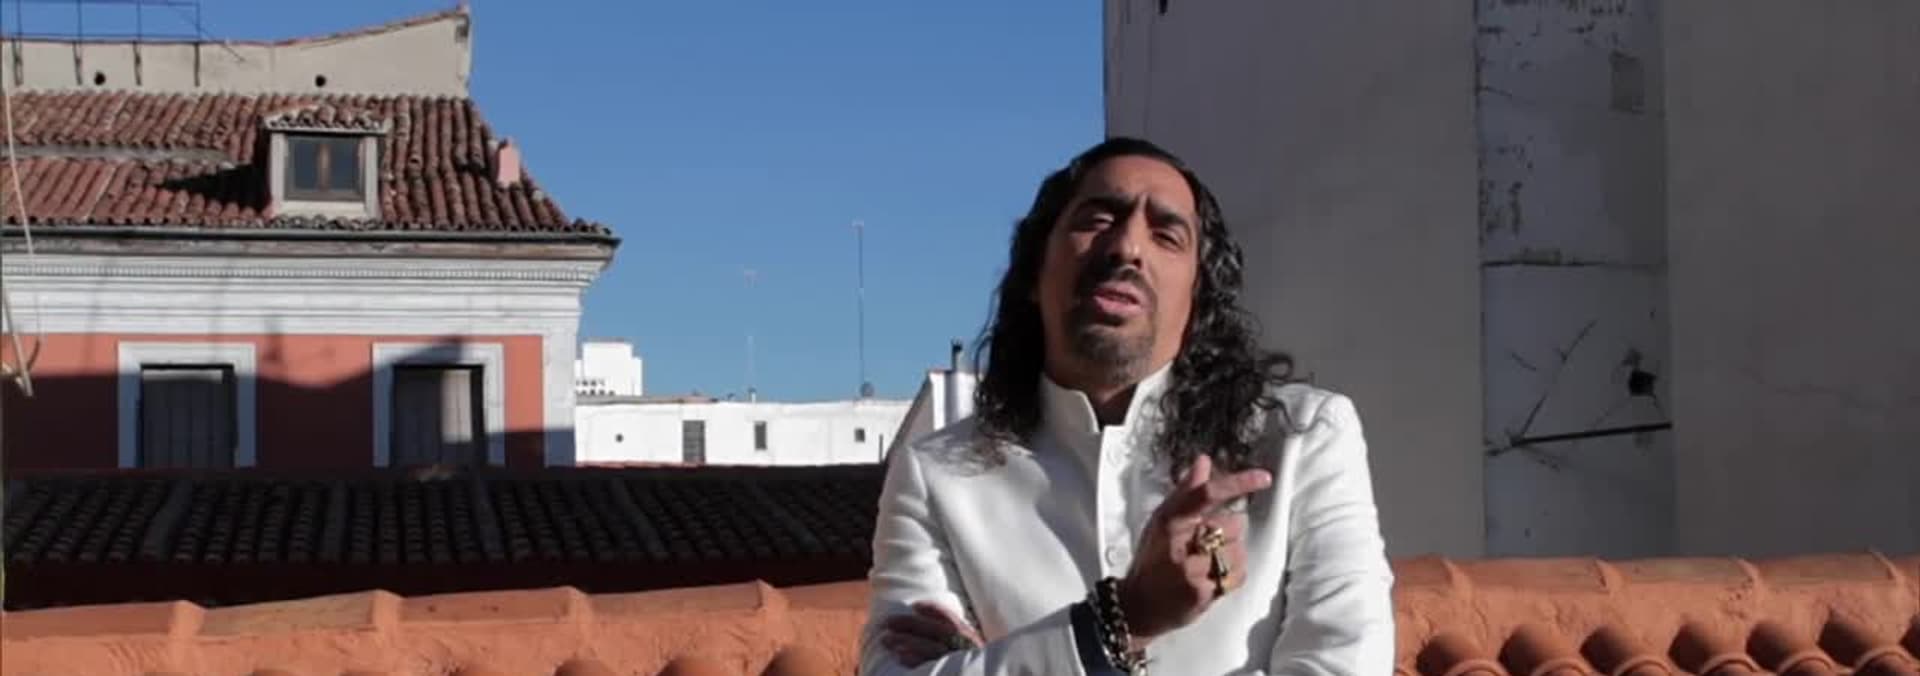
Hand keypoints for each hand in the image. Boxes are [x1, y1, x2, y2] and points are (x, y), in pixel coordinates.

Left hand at [880, 601, 982, 666]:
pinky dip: (916, 660)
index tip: (916, 606)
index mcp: (975, 645)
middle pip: (939, 632)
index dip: (935, 611)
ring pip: (933, 649)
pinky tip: (900, 657)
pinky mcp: (950, 673)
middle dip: (913, 624)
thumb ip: (961, 644)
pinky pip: (933, 667)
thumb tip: (931, 634)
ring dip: (909, 642)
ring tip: (888, 640)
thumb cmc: (976, 671)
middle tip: (889, 622)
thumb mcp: (972, 655)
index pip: (954, 622)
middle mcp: (970, 653)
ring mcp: (960, 665)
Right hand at [1118, 453, 1270, 642]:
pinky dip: (1231, 576)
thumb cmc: (1152, 561)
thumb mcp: (1162, 521)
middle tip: (1207, 543)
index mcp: (1170, 520)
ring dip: (1230, 556)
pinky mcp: (1202, 592)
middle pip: (1233, 524)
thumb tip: (1203, 462)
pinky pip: (1237, 575)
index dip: (1237, 483)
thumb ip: (1186, 491)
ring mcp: (1191, 569)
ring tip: (1208, 563)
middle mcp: (1180, 543)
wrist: (1138, 606)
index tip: (1262, 477)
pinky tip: (1212, 577)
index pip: (1207, 494)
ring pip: (1238, 550)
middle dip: (1229, 532)